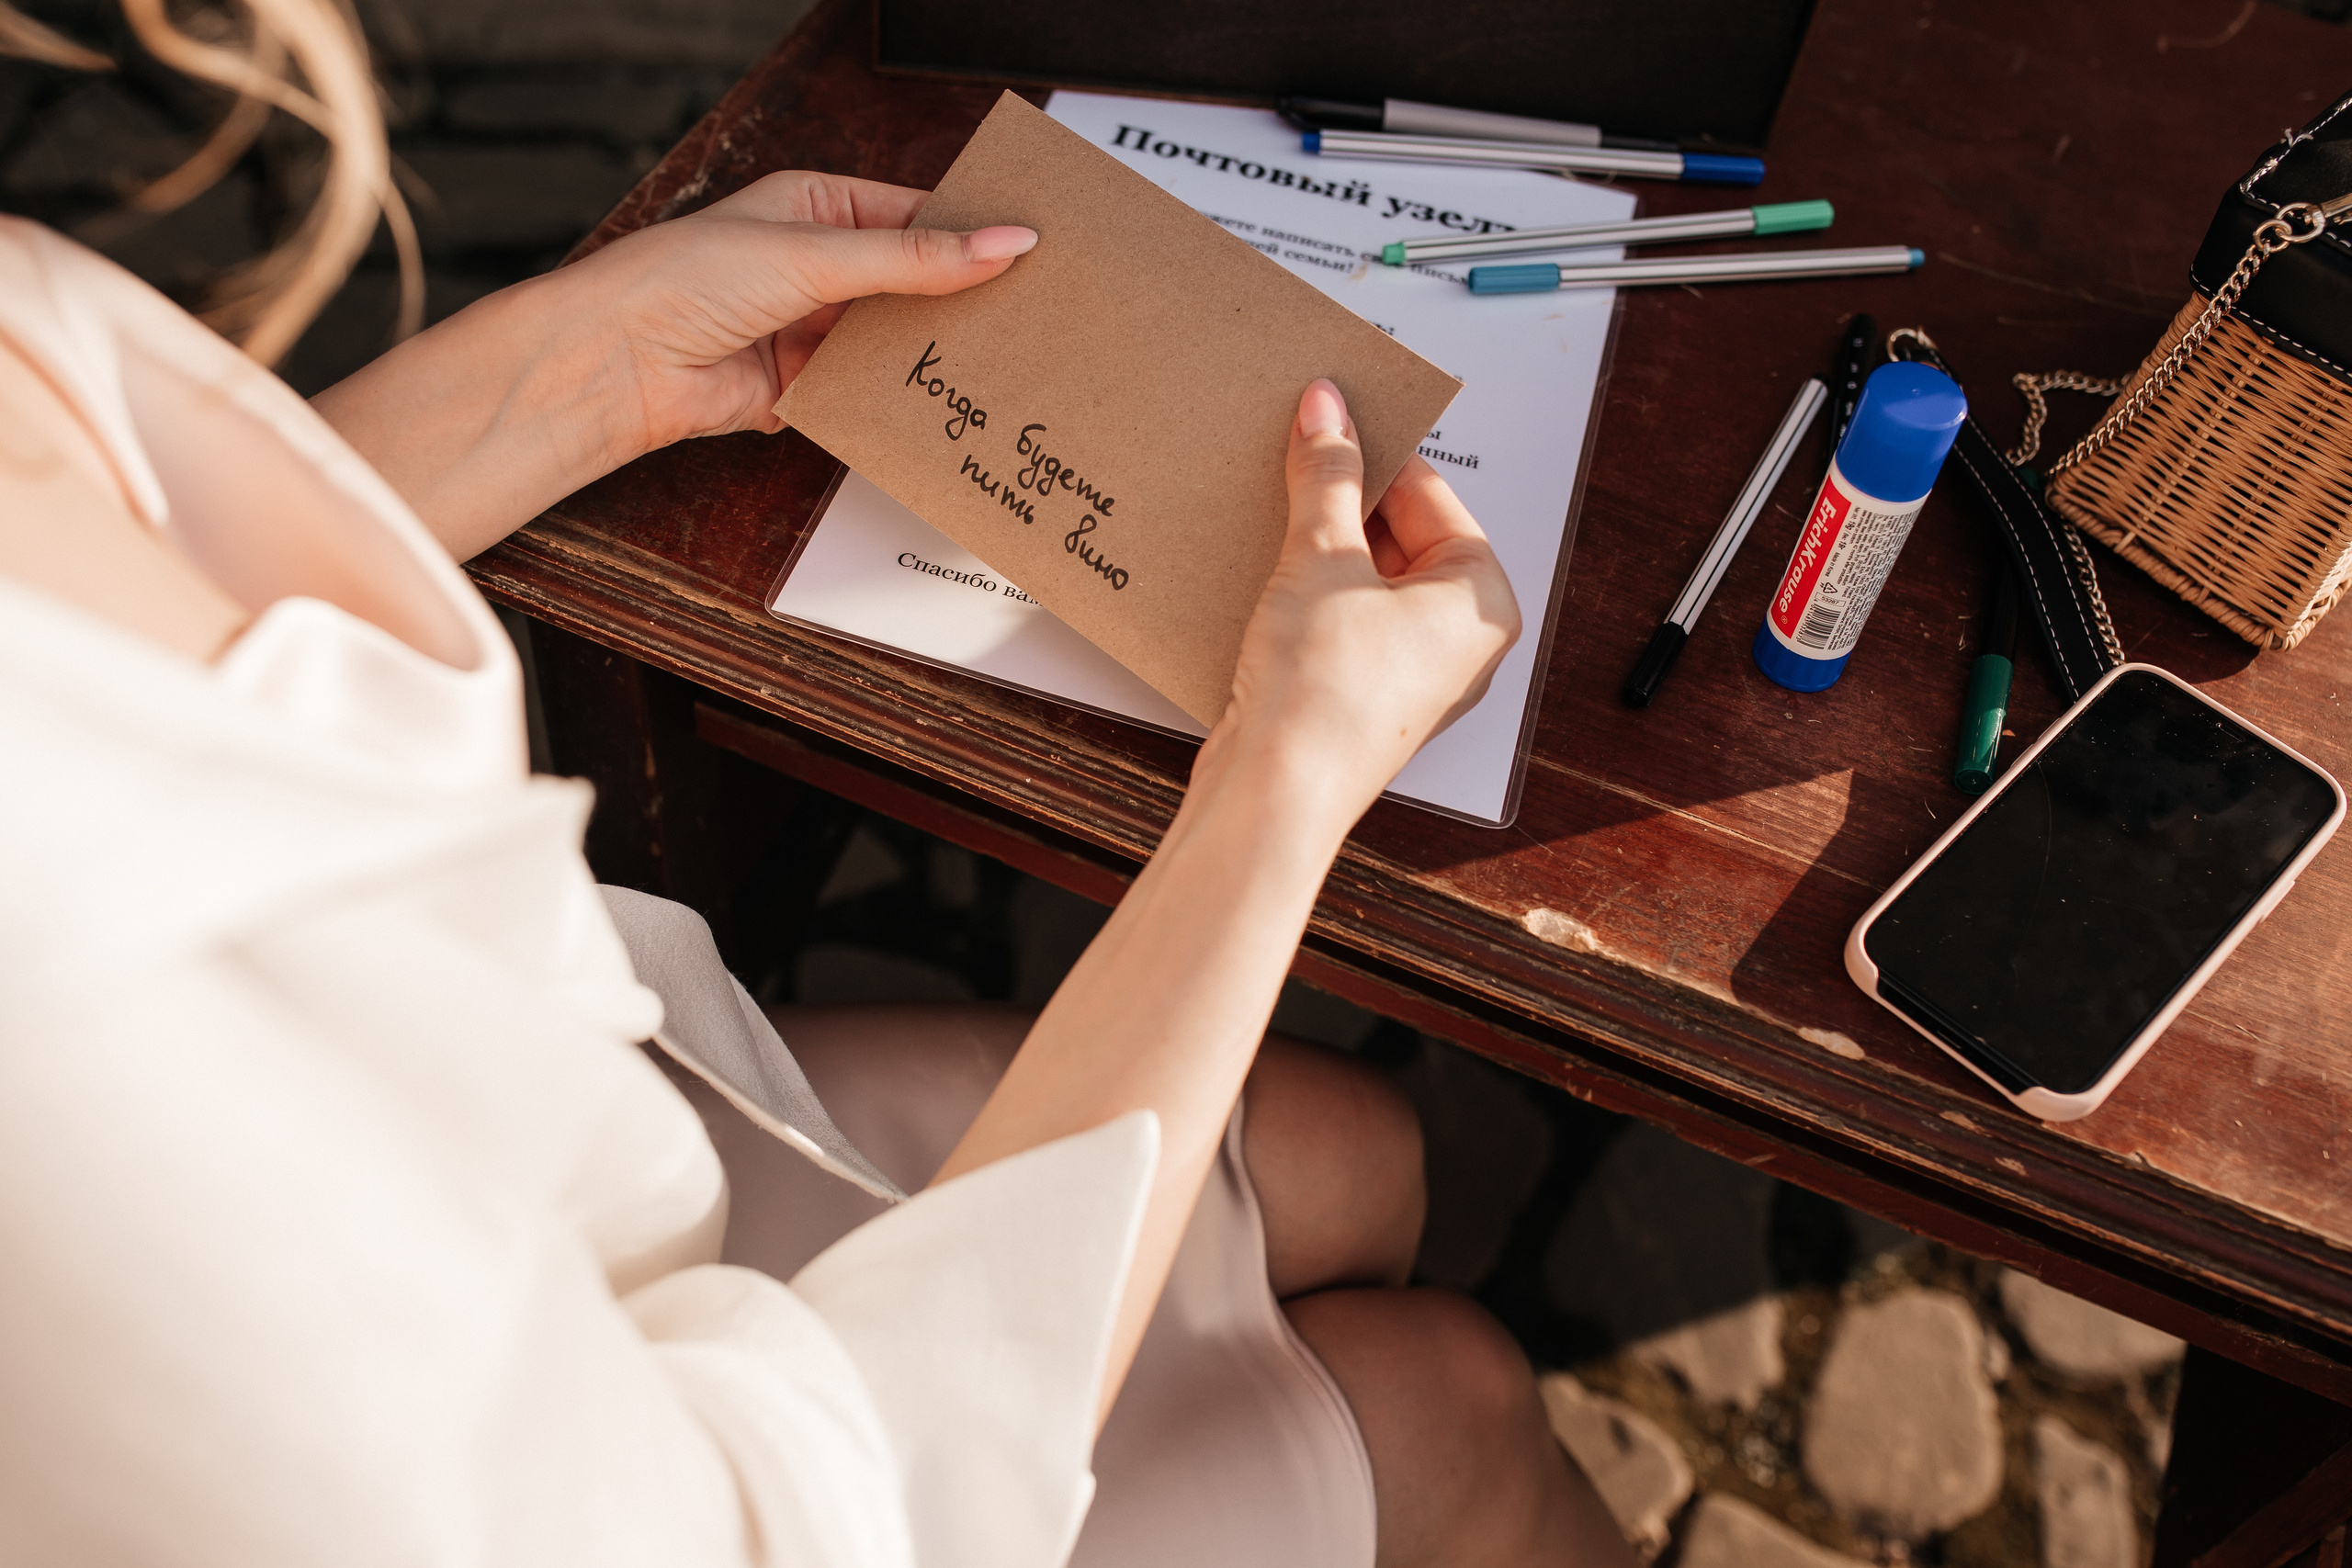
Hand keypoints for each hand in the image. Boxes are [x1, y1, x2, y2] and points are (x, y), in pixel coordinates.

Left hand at [313, 170, 1034, 559]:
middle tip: (1033, 316)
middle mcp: (815, 265)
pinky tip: (941, 408)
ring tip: (1001, 365)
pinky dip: (896, 402)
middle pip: (912, 282)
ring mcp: (809, 329)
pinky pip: (865, 394)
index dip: (974, 234)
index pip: (917, 215)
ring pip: (893, 342)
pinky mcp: (800, 389)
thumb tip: (1003, 242)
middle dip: (962, 301)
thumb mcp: (815, 254)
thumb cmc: (682, 281)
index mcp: (817, 206)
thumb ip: (914, 258)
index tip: (1034, 252)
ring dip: (932, 355)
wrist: (614, 364)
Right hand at [1198, 379, 1520, 824]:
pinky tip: (1266, 570)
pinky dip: (1311, 592)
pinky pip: (1345, 620)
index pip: (1431, 496)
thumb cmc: (1324, 699)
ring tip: (1273, 512)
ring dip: (1321, 546)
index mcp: (1483, 602)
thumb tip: (1328, 410)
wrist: (1275, 795)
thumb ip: (1326, 476)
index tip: (1331, 417)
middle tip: (1295, 457)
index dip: (1375, 451)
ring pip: (1369, 580)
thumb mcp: (1321, 559)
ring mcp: (1414, 674)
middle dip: (1344, 502)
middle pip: (1402, 537)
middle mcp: (1461, 642)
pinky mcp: (1365, 696)